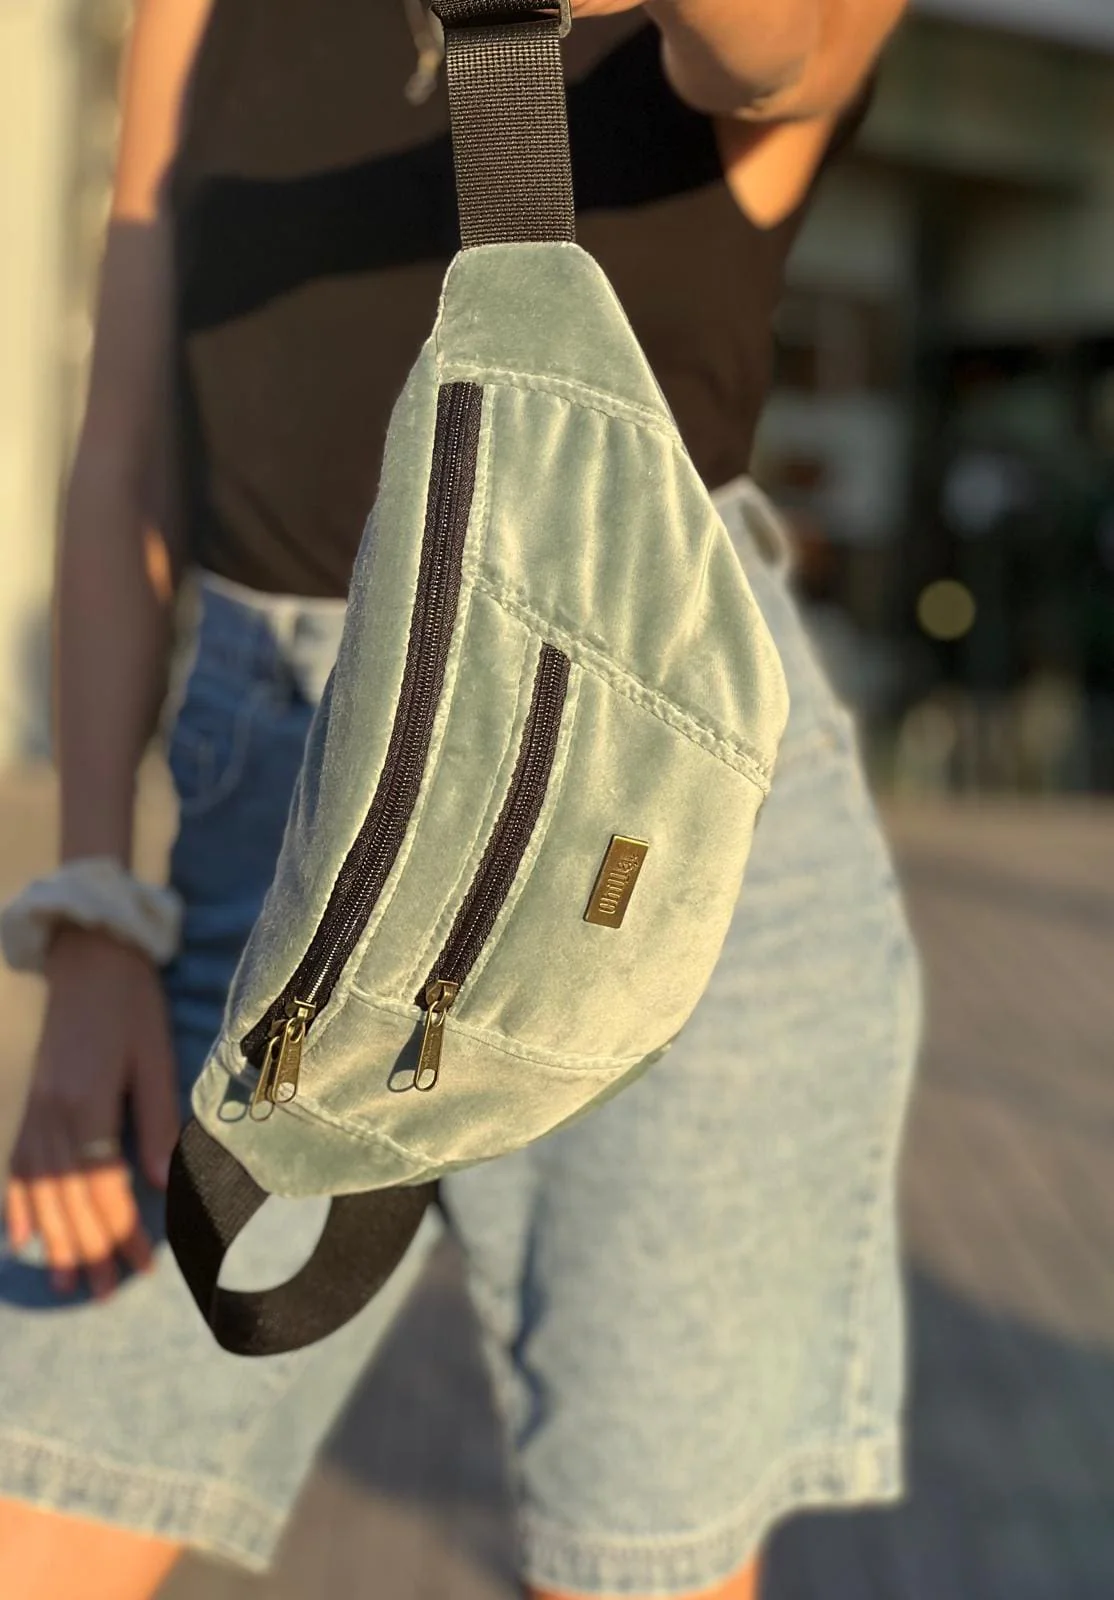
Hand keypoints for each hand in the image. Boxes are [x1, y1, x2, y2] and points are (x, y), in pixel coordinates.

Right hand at [4, 926, 179, 1298]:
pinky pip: (16, 1163)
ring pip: (40, 1190)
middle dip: (90, 1248)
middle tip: (106, 1291)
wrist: (88, 957)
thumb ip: (159, 1122)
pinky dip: (17, 1204)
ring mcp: (34, 1109)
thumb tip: (167, 1185)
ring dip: (55, 1239)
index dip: (124, 1231)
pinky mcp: (28, 1102)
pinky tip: (21, 1239)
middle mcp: (53, 1114)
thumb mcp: (155, 1057)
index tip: (144, 1267)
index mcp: (89, 1104)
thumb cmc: (132, 1004)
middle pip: (69, 1198)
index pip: (106, 1187)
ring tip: (70, 1280)